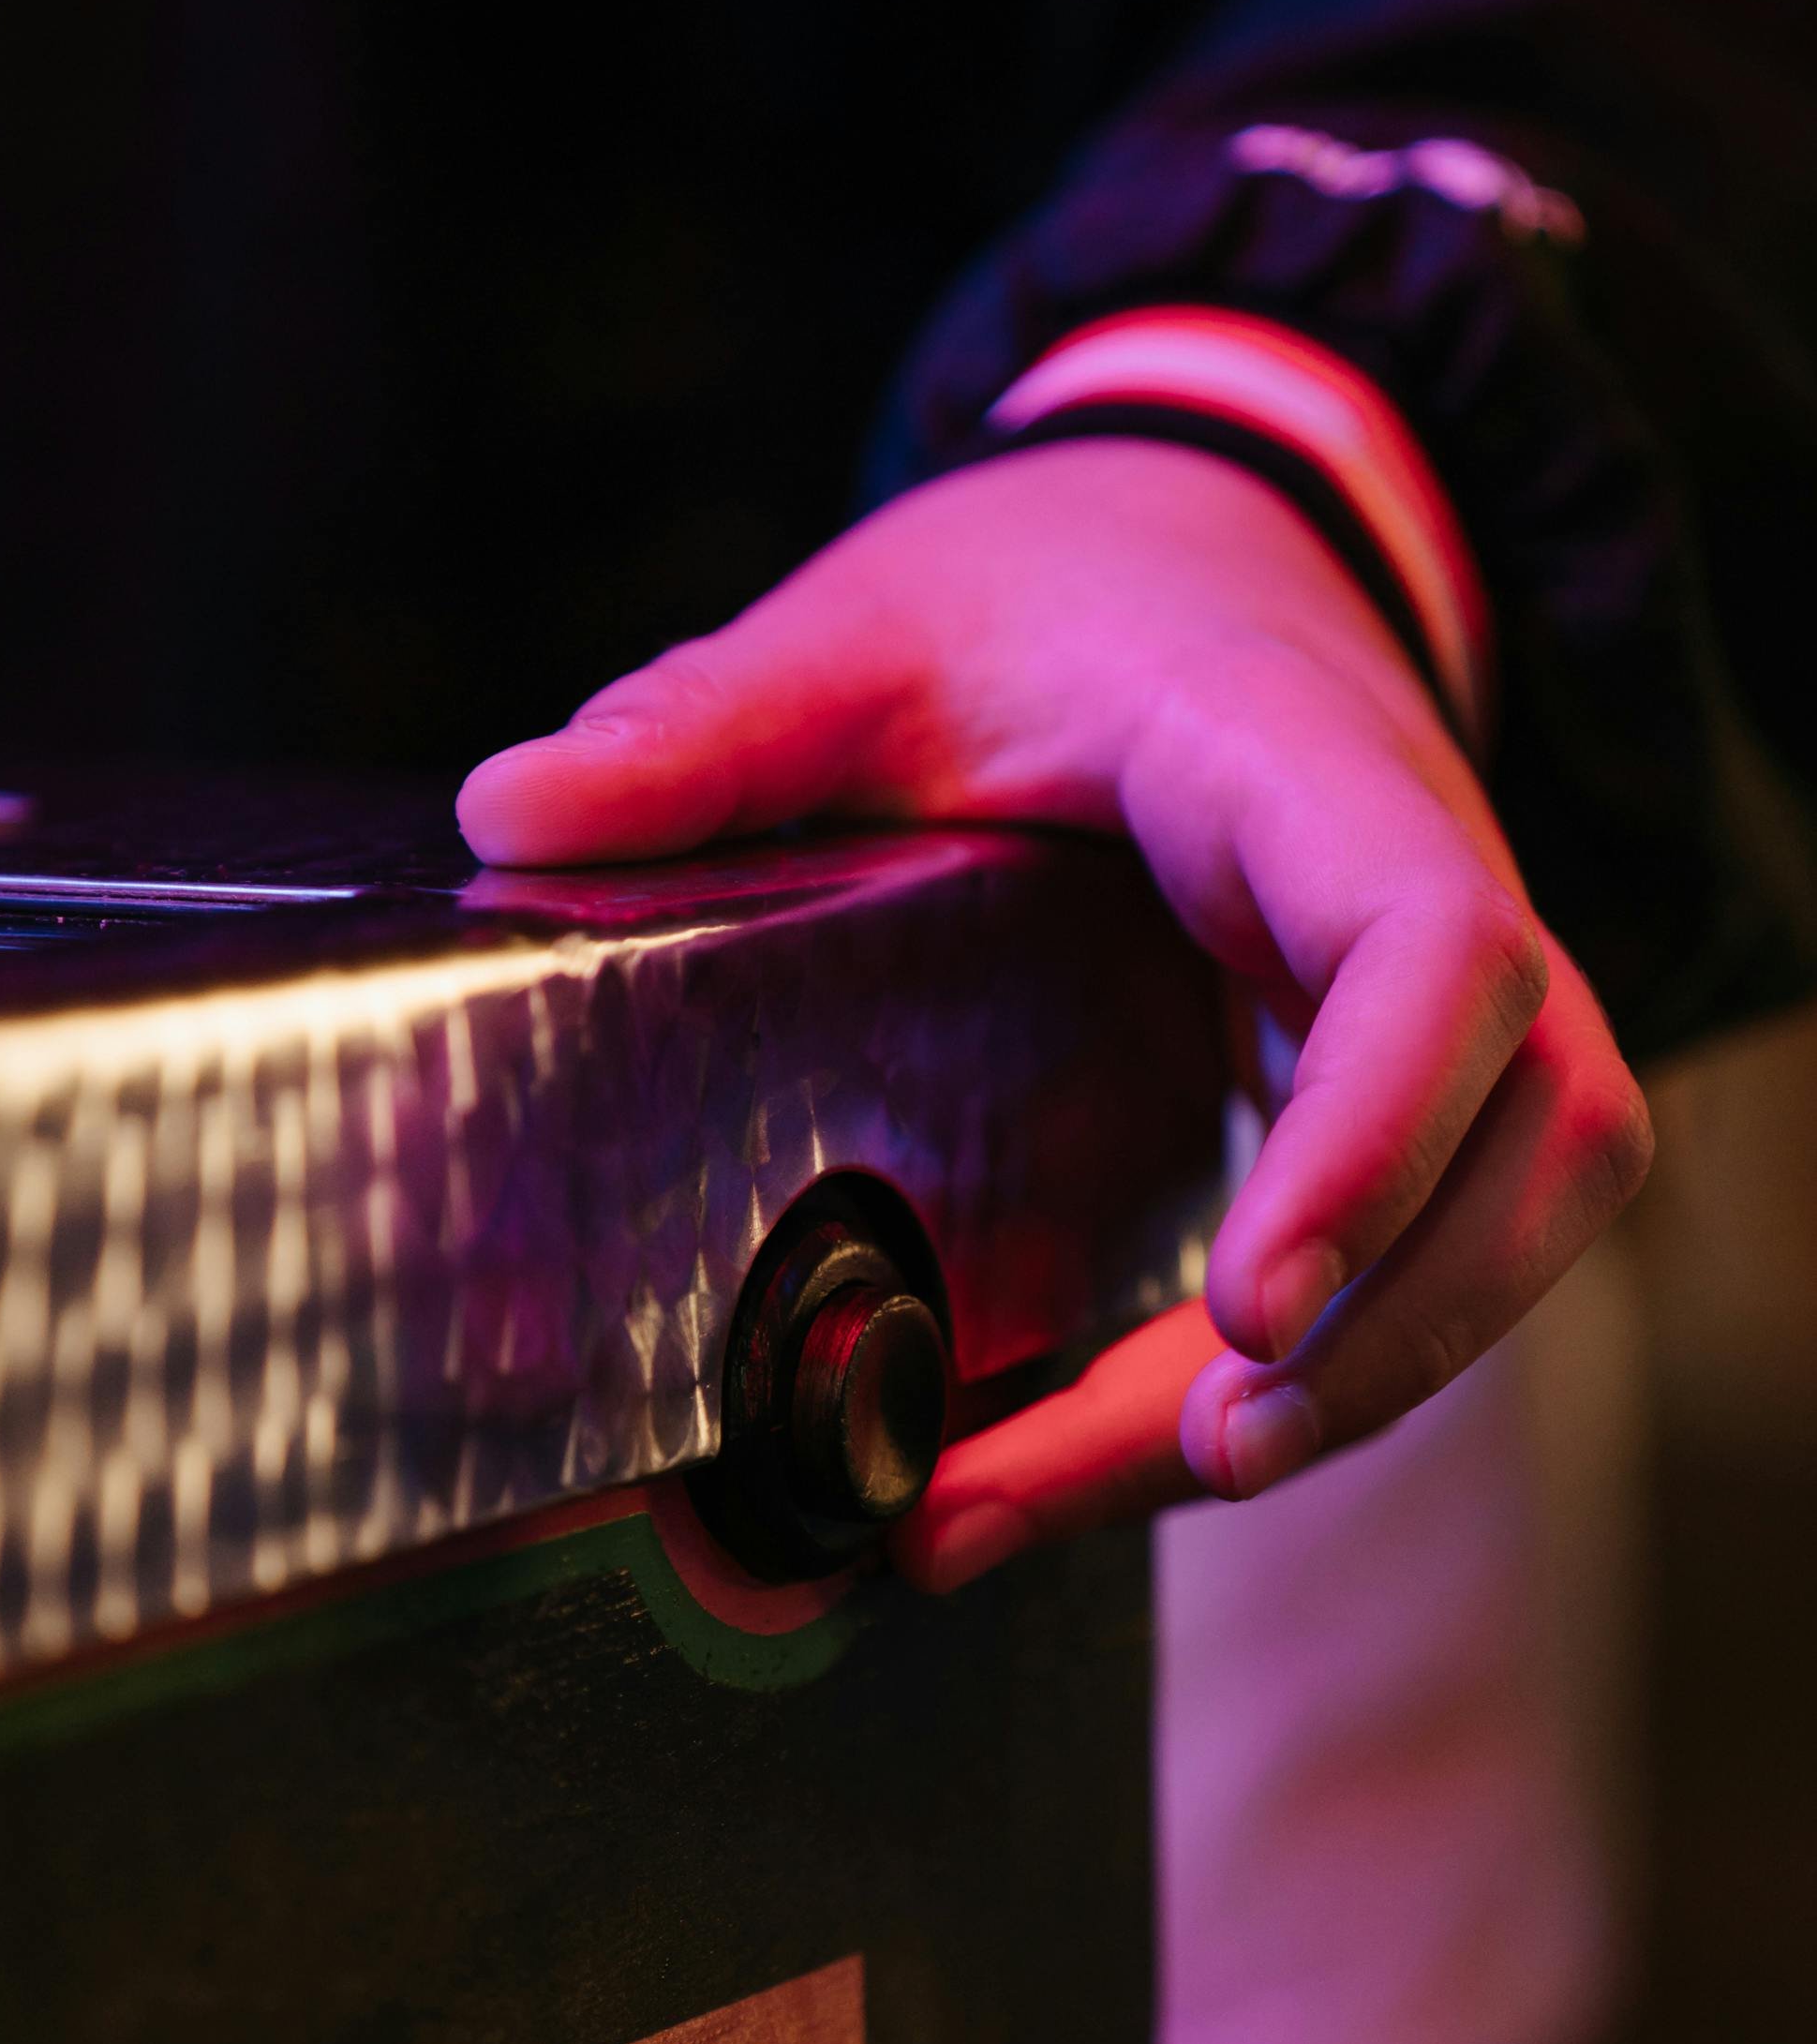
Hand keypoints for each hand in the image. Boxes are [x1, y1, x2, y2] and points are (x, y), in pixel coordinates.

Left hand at [458, 442, 1651, 1584]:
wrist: (1200, 548)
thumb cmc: (1054, 583)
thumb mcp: (877, 625)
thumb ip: (717, 717)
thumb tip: (508, 816)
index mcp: (1305, 770)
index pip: (1437, 956)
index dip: (1375, 1138)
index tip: (1254, 1302)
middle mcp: (1425, 890)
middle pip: (1535, 1139)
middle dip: (1395, 1331)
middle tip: (1205, 1457)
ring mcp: (1440, 1007)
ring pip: (1511, 1218)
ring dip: (1357, 1382)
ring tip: (1099, 1495)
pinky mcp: (1401, 1087)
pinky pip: (1424, 1242)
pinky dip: (1303, 1368)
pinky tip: (1102, 1460)